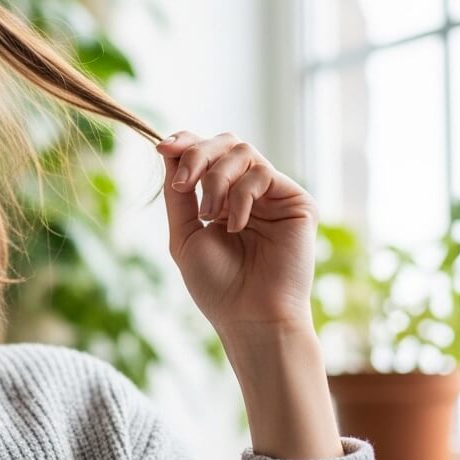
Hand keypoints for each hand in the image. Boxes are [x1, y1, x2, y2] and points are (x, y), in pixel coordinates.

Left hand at [155, 131, 318, 336]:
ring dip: (216, 179)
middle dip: (198, 155)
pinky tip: (234, 226)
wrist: (250, 317)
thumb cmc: (217, 286)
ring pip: (243, 151)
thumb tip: (167, 149)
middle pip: (225, 142)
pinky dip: (240, 196)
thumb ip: (178, 193)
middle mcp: (250, 192)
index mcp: (223, 199)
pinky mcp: (297, 202)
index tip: (162, 148)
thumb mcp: (184, 234)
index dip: (186, 142)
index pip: (208, 154)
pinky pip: (262, 174)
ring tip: (208, 215)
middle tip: (184, 184)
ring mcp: (275, 196)